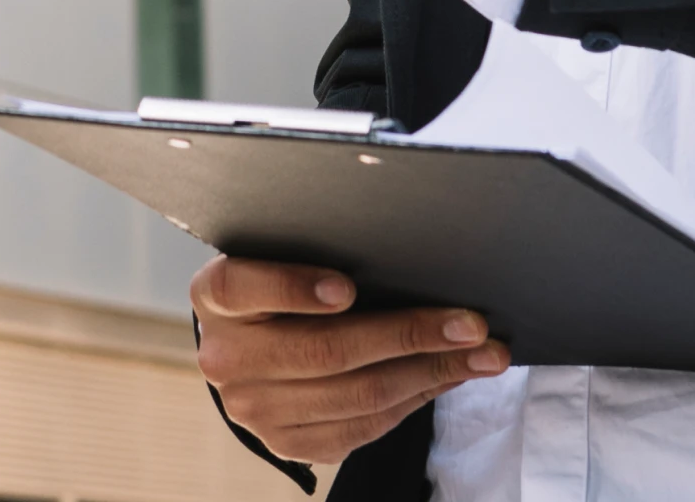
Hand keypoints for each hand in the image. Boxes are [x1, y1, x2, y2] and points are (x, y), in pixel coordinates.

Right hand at [194, 257, 508, 466]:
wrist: (240, 347)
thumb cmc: (270, 285)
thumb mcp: (268, 254)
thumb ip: (308, 251)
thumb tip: (400, 253)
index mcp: (215, 295)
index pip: (244, 286)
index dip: (294, 287)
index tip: (349, 286)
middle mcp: (226, 358)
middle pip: (324, 350)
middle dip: (408, 334)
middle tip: (469, 323)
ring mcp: (255, 409)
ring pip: (355, 395)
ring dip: (429, 372)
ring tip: (479, 354)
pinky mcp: (288, 443)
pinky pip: (361, 428)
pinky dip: (413, 401)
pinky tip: (445, 377)